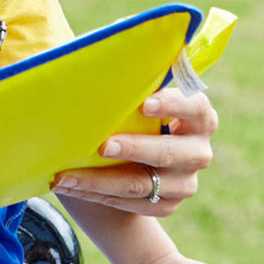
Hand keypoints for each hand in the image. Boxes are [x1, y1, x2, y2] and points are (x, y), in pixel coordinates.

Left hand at [52, 88, 216, 215]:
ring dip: (99, 181)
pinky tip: (68, 187)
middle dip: (134, 149)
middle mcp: (197, 151)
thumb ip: (125, 86)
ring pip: (142, 185)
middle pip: (169, 153)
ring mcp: (184, 182)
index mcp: (198, 116)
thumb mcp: (131, 102)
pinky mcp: (166, 205)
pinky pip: (129, 204)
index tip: (143, 104)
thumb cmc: (129, 118)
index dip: (172, 105)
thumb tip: (82, 58)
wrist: (131, 164)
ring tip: (65, 176)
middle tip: (102, 146)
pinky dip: (95, 195)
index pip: (195, 107)